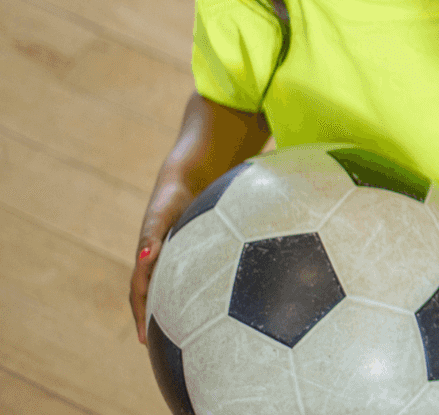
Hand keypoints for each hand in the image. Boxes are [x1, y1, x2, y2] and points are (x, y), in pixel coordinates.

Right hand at [130, 185, 195, 343]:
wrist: (184, 182)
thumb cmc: (171, 198)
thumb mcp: (161, 216)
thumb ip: (151, 236)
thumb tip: (144, 258)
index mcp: (146, 258)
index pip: (138, 293)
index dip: (140, 316)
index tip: (143, 339)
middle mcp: (156, 261)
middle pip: (151, 295)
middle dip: (153, 320)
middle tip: (158, 346)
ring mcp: (170, 258)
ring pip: (167, 288)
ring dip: (170, 309)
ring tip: (184, 334)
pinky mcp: (186, 252)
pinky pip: (184, 277)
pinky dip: (189, 292)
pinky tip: (209, 305)